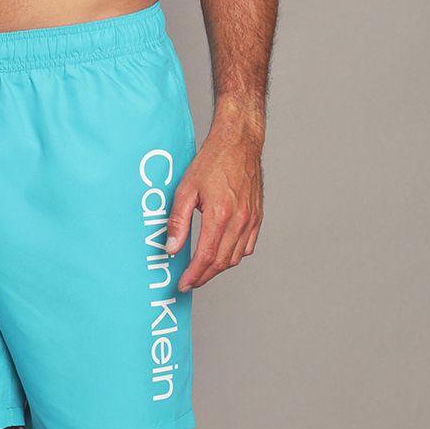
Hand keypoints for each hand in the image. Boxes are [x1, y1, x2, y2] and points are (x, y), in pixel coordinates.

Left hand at [166, 110, 263, 292]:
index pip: (206, 257)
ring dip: (218, 268)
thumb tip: (172, 248)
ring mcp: (252, 220)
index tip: (183, 284)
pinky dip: (233, 256)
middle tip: (189, 282)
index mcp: (221, 215)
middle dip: (204, 277)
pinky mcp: (257, 218)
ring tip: (202, 271)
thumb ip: (178, 221)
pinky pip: (247, 247)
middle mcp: (240, 221)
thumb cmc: (213, 162)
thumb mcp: (186, 189)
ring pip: (235, 257)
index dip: (193, 275)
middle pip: (221, 262)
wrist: (239, 144)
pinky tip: (221, 254)